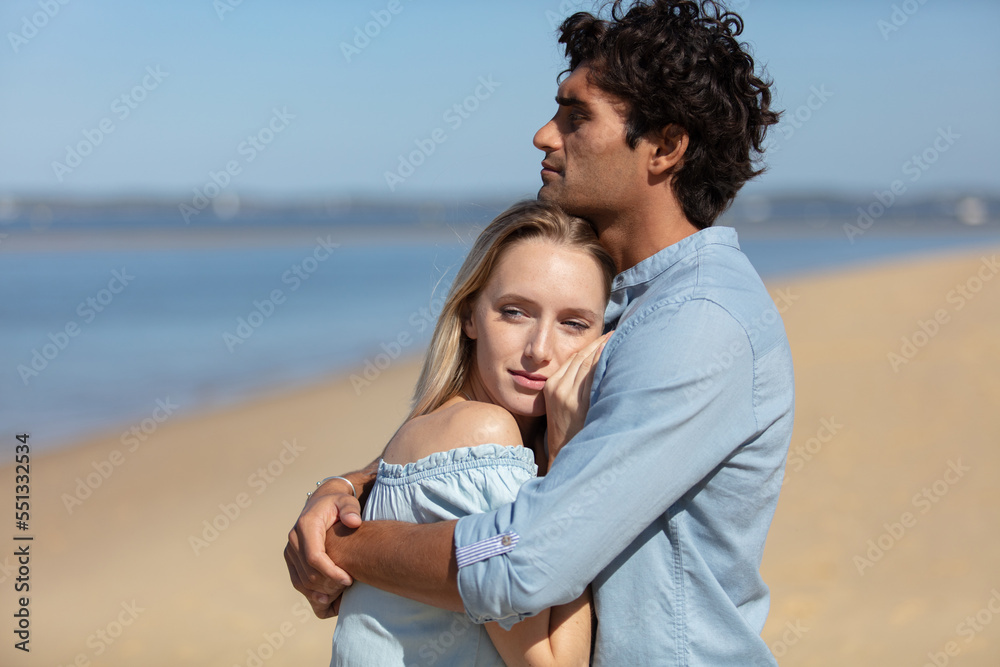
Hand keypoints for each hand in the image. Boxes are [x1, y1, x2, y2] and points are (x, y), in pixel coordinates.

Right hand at [284, 479, 362, 618]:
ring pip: (301, 580)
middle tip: (349, 587)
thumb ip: (351, 509)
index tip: (349, 580)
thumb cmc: (338, 504)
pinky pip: (297, 581)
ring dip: (320, 591)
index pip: (314, 556)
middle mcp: (294, 539)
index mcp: (306, 525)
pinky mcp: (291, 558)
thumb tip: (353, 521)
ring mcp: (290, 550)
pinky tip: (327, 598)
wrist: (321, 503)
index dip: (331, 572)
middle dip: (329, 584)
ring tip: (340, 593)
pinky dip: (311, 592)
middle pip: (308, 572)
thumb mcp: (347, 502)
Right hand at [544, 331, 610, 461]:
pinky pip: (591, 375)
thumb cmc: (568, 432)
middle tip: (618, 332)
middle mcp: (557, 386)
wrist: (563, 455)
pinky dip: (602, 361)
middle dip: (600, 343)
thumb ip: (572, 388)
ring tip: (620, 338)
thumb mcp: (561, 407)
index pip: (574, 358)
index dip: (592, 345)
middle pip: (581, 357)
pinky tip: (612, 351)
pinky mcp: (577, 403)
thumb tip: (594, 372)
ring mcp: (567, 394)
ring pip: (587, 363)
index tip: (607, 336)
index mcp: (552, 385)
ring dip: (604, 348)